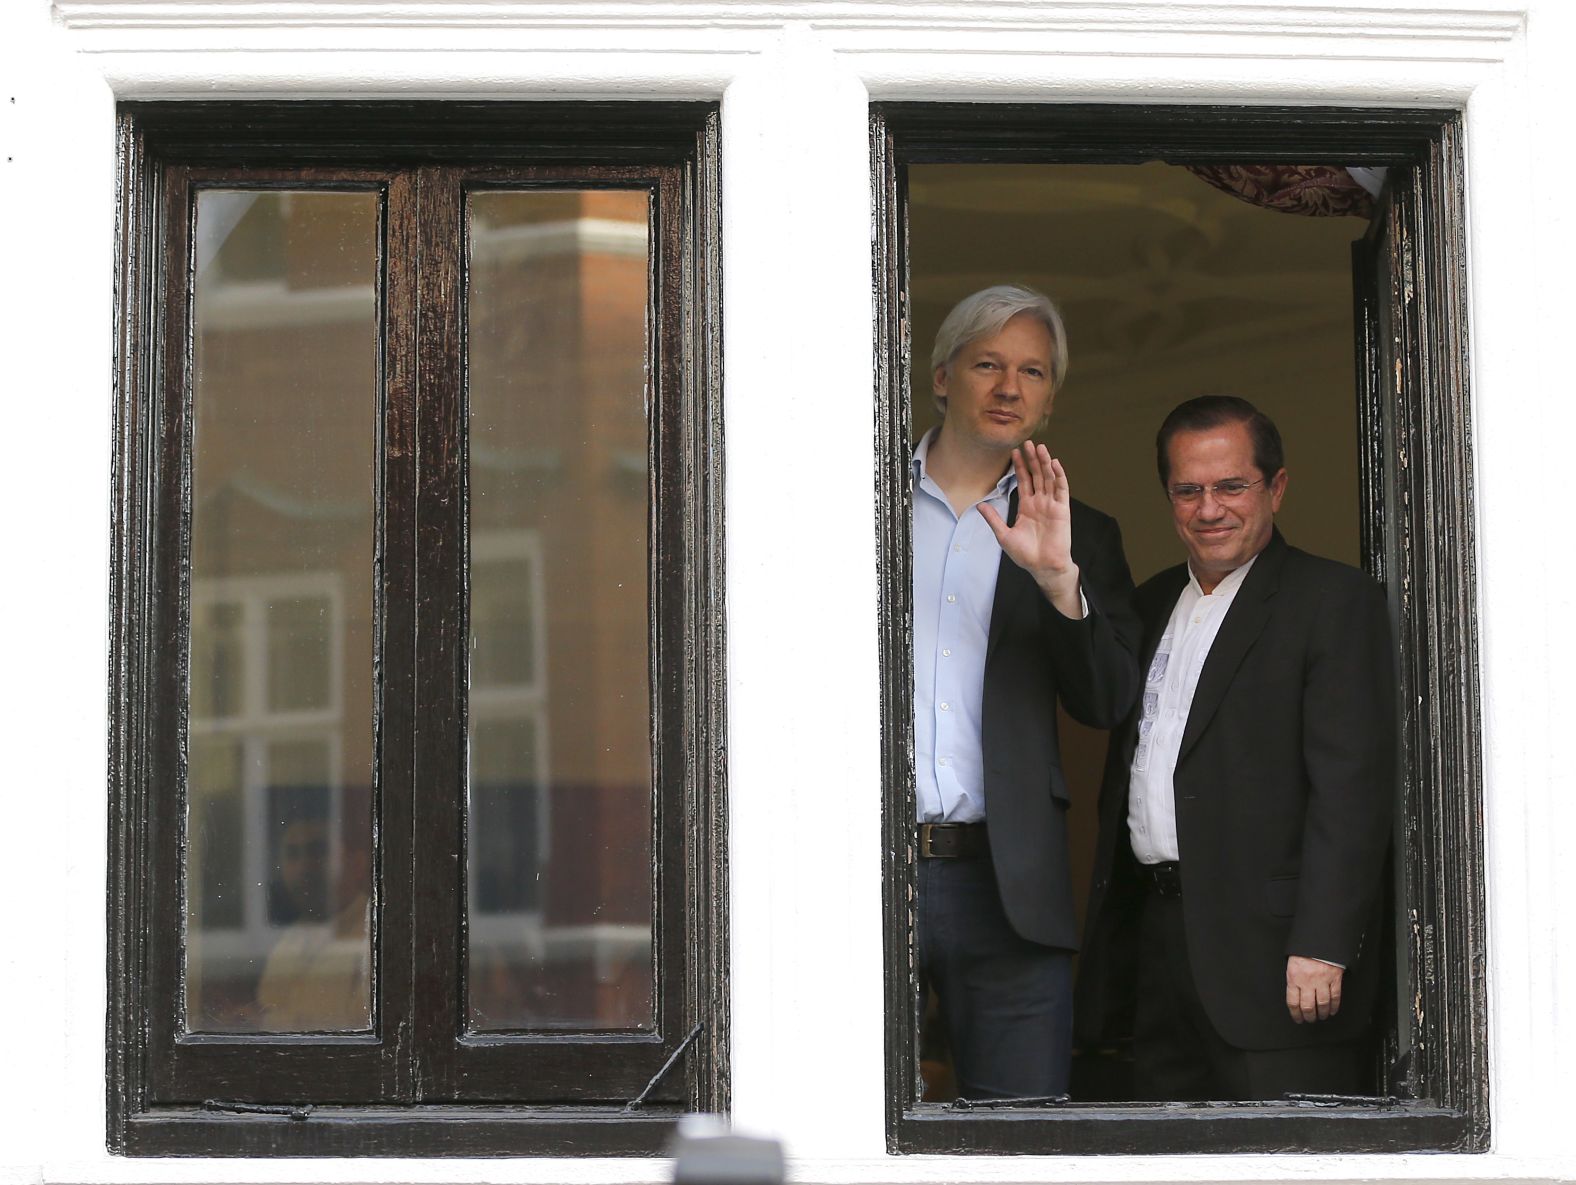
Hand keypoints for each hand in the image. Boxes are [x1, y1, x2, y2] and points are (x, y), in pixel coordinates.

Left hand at [978, 443, 1080, 615]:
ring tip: (1040, 448)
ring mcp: (1051, 505)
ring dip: (1045, 463)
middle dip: (1032, 459)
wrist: (1043, 567)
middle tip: (1028, 443)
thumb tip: (979, 506)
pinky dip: (1059, 476)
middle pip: (1036, 475)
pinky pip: (1061, 489)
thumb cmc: (1025, 555)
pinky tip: (1055, 463)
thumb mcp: (1004, 535)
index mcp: (1026, 507)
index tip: (1014, 452)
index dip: (1019, 467)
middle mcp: (1039, 502)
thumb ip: (993, 519)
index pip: (1023, 481)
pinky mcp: (1062, 509)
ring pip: (1048, 478)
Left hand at [1286, 956, 1342, 1022]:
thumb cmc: (1304, 950)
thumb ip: (1293, 979)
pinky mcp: (1334, 979)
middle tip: (1309, 1019)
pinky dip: (1334, 1006)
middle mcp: (1307, 981)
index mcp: (1294, 977)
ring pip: (1323, 1004)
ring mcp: (1322, 981)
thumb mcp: (1292, 963)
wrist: (1319, 939)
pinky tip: (1332, 1010)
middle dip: (1309, 1016)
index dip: (1295, 1013)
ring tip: (1321, 1016)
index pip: (1293, 1002)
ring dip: (1322, 1013)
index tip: (1297, 1018)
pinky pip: (1335, 996)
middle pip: (1308, 1006)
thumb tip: (1294, 994)